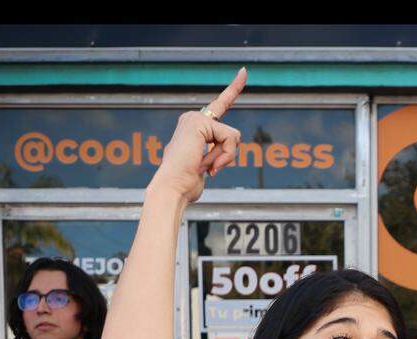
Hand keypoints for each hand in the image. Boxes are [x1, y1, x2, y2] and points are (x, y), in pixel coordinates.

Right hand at [151, 67, 247, 201]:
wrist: (172, 188)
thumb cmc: (185, 183)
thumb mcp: (203, 167)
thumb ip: (212, 157)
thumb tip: (212, 160)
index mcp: (194, 127)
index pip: (219, 105)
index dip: (233, 89)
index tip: (244, 71)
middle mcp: (193, 118)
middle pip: (232, 134)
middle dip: (228, 154)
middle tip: (210, 169)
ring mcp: (195, 119)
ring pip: (233, 137)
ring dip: (224, 157)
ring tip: (203, 166)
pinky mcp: (200, 123)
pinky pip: (230, 139)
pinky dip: (224, 156)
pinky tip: (206, 165)